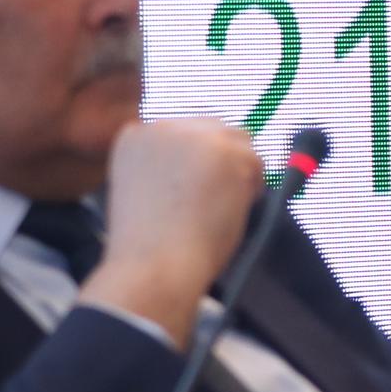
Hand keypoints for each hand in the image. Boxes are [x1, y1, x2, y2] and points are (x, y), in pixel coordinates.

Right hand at [80, 114, 263, 337]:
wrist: (155, 265)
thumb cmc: (151, 247)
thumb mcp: (147, 193)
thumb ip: (171, 171)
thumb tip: (218, 165)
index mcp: (134, 136)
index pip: (182, 134)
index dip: (197, 163)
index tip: (195, 191)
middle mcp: (161, 126)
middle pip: (214, 129)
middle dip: (223, 162)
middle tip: (218, 202)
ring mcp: (195, 135)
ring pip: (239, 142)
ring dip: (239, 174)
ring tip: (218, 211)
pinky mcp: (225, 151)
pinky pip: (255, 163)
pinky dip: (251, 190)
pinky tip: (229, 213)